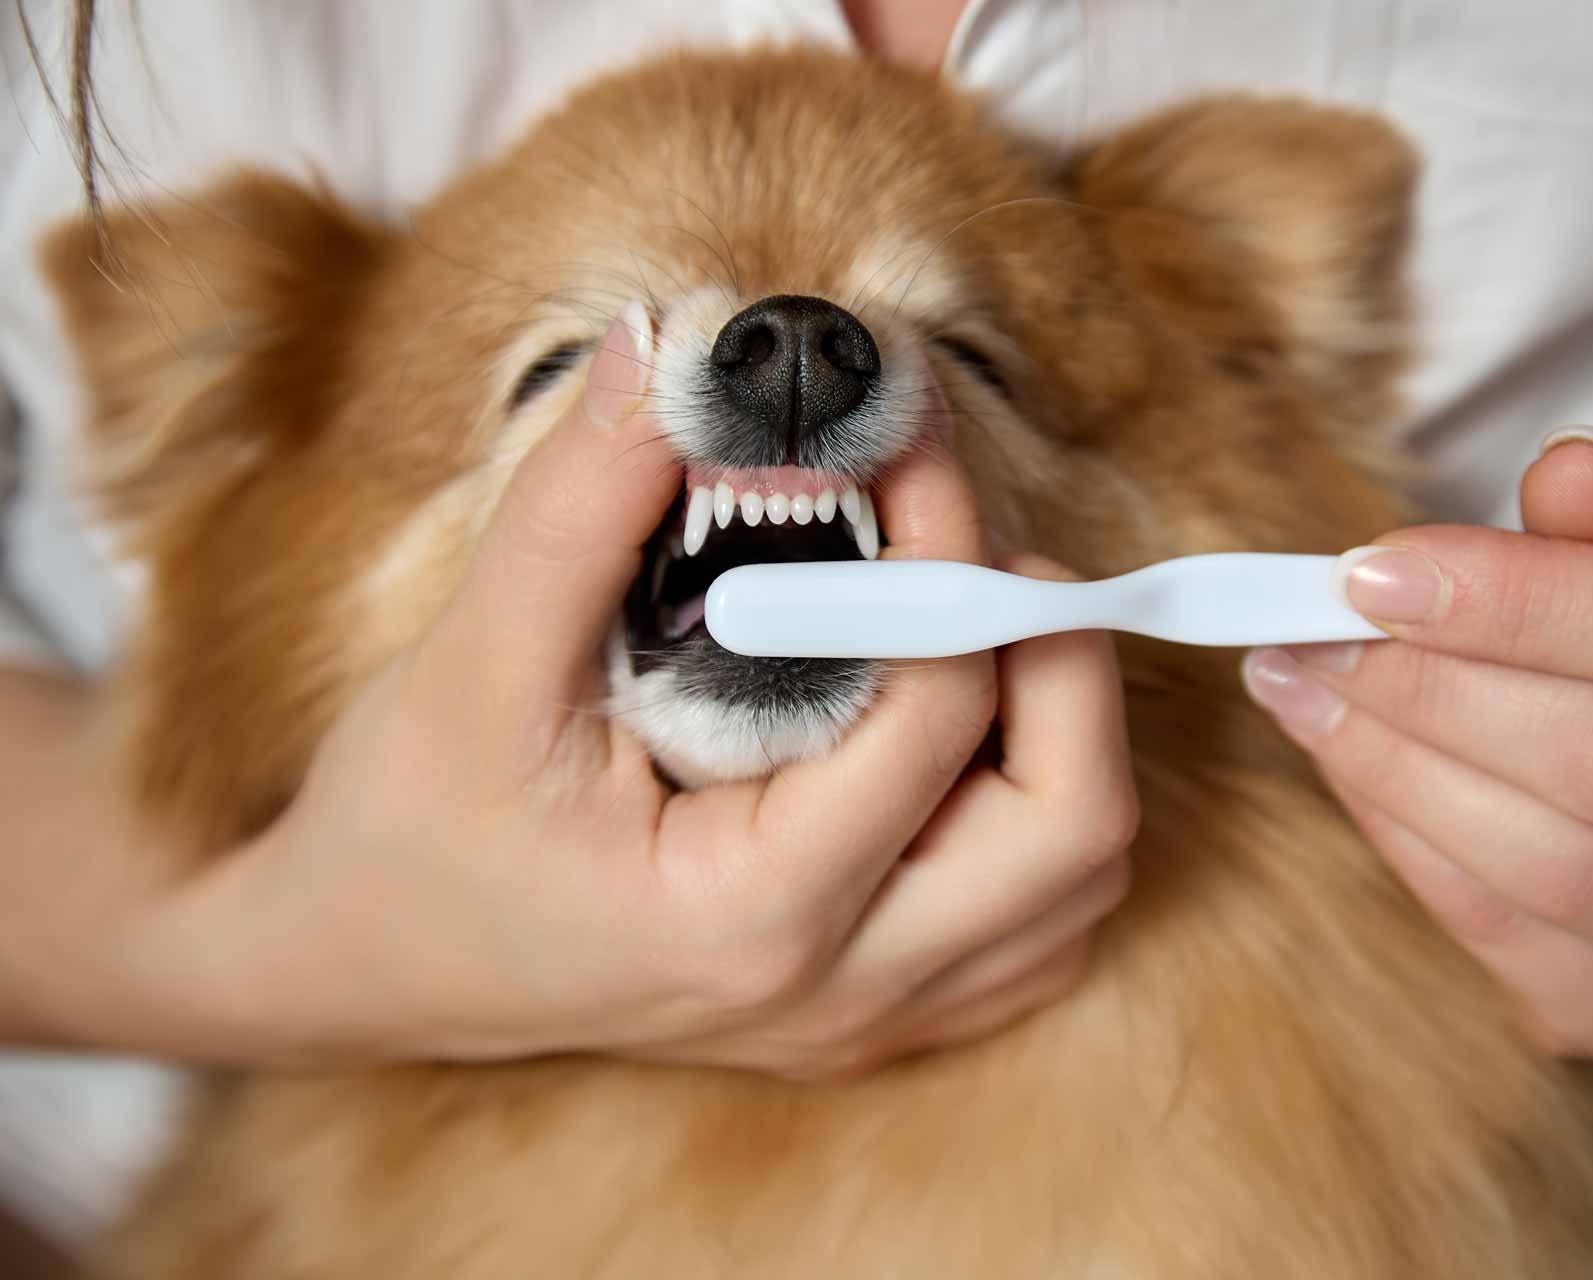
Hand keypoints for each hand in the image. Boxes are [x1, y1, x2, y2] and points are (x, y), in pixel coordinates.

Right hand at [113, 317, 1135, 1075]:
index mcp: (753, 914)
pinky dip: (1037, 816)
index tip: (903, 437)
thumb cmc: (409, 822)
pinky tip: (955, 734)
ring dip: (1064, 736)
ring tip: (959, 629)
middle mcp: (840, 990)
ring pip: (1078, 884)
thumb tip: (689, 345)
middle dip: (1059, 659)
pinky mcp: (874, 1012)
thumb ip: (587, 498)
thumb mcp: (478, 655)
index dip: (946, 545)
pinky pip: (1037, 928)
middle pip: (1077, 830)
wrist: (364, 963)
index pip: (942, 712)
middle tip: (973, 555)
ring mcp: (868, 1018)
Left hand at [1244, 429, 1592, 1060]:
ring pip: (1559, 874)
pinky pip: (1514, 946)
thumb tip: (1564, 474)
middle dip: (1427, 695)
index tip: (1371, 575)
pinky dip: (1412, 852)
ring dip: (1397, 777)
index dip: (1514, 605)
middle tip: (1307, 638)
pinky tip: (1355, 770)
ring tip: (1303, 693)